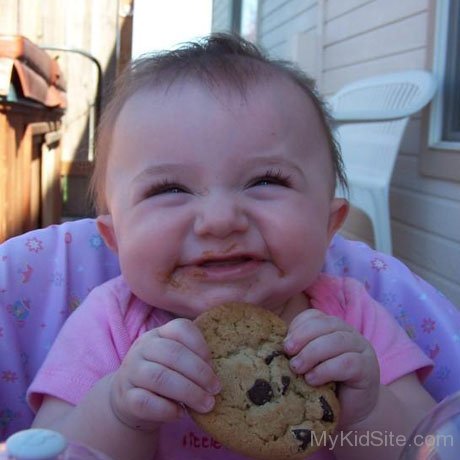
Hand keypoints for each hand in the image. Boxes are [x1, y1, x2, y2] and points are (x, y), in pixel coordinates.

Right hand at [109, 318, 220, 430]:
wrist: (129, 399)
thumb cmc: (164, 376)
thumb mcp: (175, 361)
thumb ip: (193, 359)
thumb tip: (219, 373)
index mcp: (158, 334)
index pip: (180, 328)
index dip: (200, 345)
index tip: (213, 363)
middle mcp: (142, 348)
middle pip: (173, 353)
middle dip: (199, 372)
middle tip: (216, 389)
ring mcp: (131, 372)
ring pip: (160, 378)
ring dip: (188, 392)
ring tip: (206, 404)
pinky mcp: (125, 397)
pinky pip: (146, 402)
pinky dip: (168, 410)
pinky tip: (181, 414)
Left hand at [283, 308, 379, 427]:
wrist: (352, 411)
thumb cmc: (325, 385)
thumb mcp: (308, 364)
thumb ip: (297, 351)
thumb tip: (273, 345)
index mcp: (331, 327)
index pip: (314, 316)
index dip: (298, 327)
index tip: (284, 345)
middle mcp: (348, 333)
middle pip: (325, 325)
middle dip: (302, 337)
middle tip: (288, 353)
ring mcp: (361, 349)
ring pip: (336, 341)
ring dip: (312, 353)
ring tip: (297, 368)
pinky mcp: (368, 368)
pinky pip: (347, 363)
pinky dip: (326, 370)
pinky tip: (312, 380)